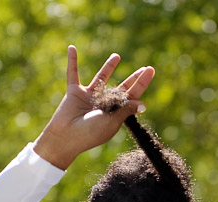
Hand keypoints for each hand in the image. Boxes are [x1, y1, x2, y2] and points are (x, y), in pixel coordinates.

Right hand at [34, 45, 154, 169]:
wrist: (66, 137)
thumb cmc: (90, 133)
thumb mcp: (112, 122)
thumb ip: (125, 110)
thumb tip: (143, 104)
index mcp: (114, 113)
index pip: (131, 96)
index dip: (141, 84)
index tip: (150, 70)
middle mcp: (103, 104)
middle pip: (121, 88)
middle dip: (133, 79)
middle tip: (145, 69)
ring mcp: (89, 97)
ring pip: (100, 78)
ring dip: (108, 67)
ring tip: (117, 56)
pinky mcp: (75, 92)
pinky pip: (73, 73)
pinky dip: (72, 61)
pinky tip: (72, 48)